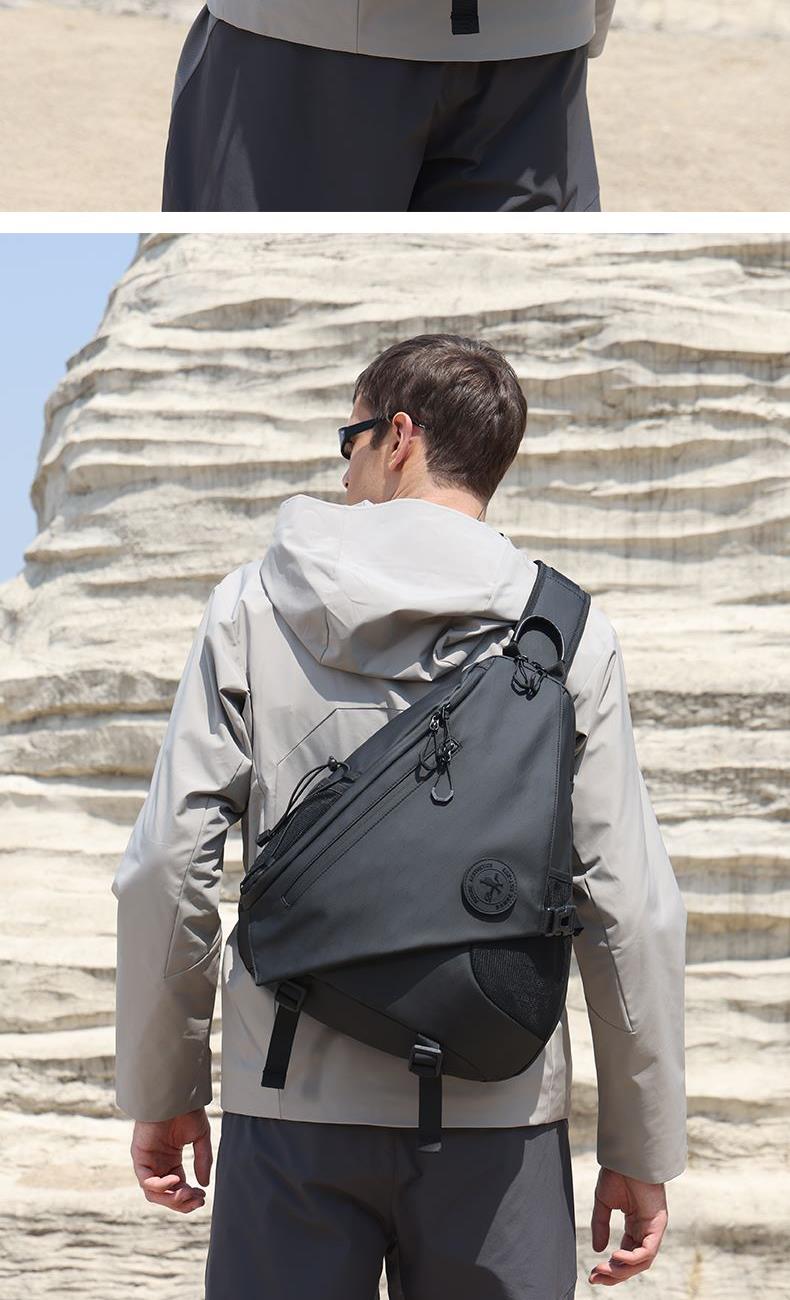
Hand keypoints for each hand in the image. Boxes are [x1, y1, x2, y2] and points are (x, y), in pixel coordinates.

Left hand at [130, 1106, 212, 1212]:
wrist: (176, 1094)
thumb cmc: (186, 1110)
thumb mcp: (200, 1137)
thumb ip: (202, 1160)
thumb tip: (204, 1184)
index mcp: (171, 1160)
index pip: (178, 1188)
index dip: (189, 1196)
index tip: (203, 1196)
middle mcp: (158, 1164)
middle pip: (165, 1196)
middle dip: (181, 1202)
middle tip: (197, 1199)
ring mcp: (148, 1161)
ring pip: (153, 1193)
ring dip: (171, 1198)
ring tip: (187, 1193)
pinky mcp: (139, 1157)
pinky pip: (145, 1181)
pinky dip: (159, 1186)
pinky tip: (175, 1180)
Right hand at [589, 1167, 667, 1284]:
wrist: (626, 1156)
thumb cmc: (617, 1173)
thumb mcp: (604, 1203)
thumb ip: (601, 1225)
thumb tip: (598, 1249)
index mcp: (635, 1225)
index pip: (626, 1254)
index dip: (610, 1267)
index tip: (592, 1273)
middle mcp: (646, 1230)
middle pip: (634, 1263)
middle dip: (615, 1274)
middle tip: (595, 1277)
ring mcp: (654, 1228)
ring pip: (642, 1261)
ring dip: (622, 1270)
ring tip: (604, 1270)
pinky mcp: (658, 1224)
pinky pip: (648, 1250)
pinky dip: (632, 1258)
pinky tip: (616, 1257)